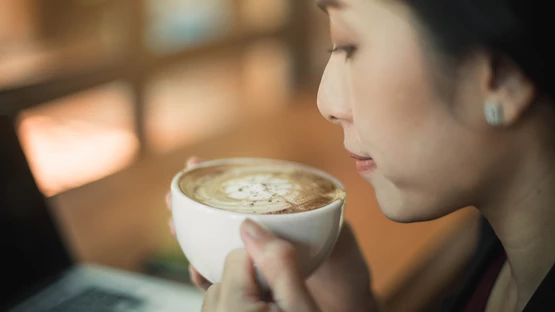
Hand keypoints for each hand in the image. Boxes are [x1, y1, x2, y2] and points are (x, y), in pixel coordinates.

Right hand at [167, 157, 377, 311]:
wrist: (346, 310)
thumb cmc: (348, 276)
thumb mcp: (341, 240)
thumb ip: (322, 221)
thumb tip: (284, 215)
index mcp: (280, 220)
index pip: (244, 193)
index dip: (217, 179)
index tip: (194, 165)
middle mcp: (263, 239)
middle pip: (221, 216)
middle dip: (195, 204)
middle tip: (173, 196)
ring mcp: (255, 263)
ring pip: (214, 245)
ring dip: (190, 233)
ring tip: (175, 222)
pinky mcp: (250, 287)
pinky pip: (221, 279)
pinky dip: (204, 273)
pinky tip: (193, 266)